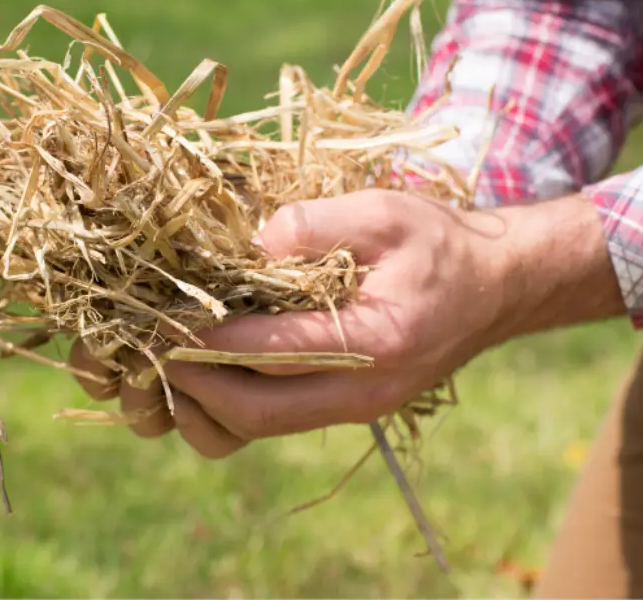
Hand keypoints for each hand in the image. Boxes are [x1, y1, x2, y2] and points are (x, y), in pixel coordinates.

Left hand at [68, 188, 623, 457]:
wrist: (494, 287)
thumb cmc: (439, 244)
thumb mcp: (387, 212)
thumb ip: (320, 222)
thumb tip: (252, 242)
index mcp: (375, 341)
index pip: (272, 353)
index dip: (207, 343)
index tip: (158, 324)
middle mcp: (361, 391)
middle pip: (255, 412)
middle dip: (192, 386)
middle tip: (147, 350)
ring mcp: (352, 407)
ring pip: (258, 430)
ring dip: (202, 408)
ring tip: (165, 366)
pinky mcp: (342, 406)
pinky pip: (271, 422)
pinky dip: (226, 408)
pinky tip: (200, 372)